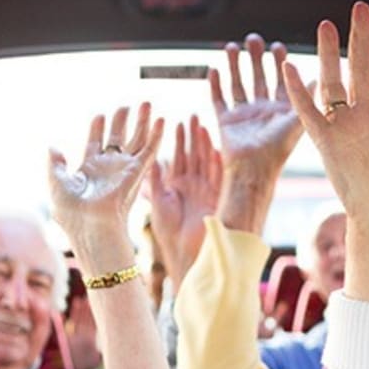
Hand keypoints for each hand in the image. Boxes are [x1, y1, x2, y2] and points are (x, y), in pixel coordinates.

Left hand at [48, 104, 163, 266]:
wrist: (91, 226)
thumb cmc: (72, 212)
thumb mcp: (57, 183)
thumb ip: (55, 165)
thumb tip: (52, 147)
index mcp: (90, 170)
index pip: (96, 143)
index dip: (98, 129)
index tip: (100, 116)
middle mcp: (109, 168)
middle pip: (118, 138)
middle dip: (121, 121)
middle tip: (126, 106)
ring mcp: (124, 169)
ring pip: (136, 140)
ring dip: (142, 122)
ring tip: (147, 104)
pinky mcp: (137, 172)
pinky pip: (149, 150)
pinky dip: (156, 135)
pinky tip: (162, 120)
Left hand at [144, 115, 221, 286]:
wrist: (185, 252)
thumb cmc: (168, 232)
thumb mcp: (157, 202)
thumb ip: (156, 181)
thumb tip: (151, 160)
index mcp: (177, 186)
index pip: (179, 158)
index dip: (179, 140)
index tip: (177, 122)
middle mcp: (193, 186)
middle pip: (193, 156)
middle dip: (193, 136)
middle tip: (192, 116)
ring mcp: (206, 191)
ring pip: (205, 162)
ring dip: (204, 145)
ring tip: (202, 126)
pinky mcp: (216, 198)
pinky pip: (218, 177)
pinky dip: (217, 163)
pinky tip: (215, 148)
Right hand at [209, 34, 305, 232]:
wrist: (254, 171)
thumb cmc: (278, 149)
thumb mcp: (296, 120)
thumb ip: (305, 98)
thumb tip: (320, 75)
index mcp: (282, 110)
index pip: (281, 80)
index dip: (279, 62)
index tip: (277, 45)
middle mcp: (263, 111)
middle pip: (258, 78)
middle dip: (256, 58)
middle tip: (254, 39)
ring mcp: (244, 115)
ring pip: (238, 84)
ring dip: (234, 65)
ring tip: (231, 46)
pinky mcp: (226, 121)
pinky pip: (219, 99)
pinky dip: (215, 84)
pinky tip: (214, 68)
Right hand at [283, 2, 368, 248]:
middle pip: (364, 68)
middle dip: (362, 37)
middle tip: (360, 8)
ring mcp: (347, 129)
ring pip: (335, 83)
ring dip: (329, 55)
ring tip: (326, 25)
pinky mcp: (327, 145)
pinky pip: (310, 115)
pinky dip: (299, 94)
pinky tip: (290, 70)